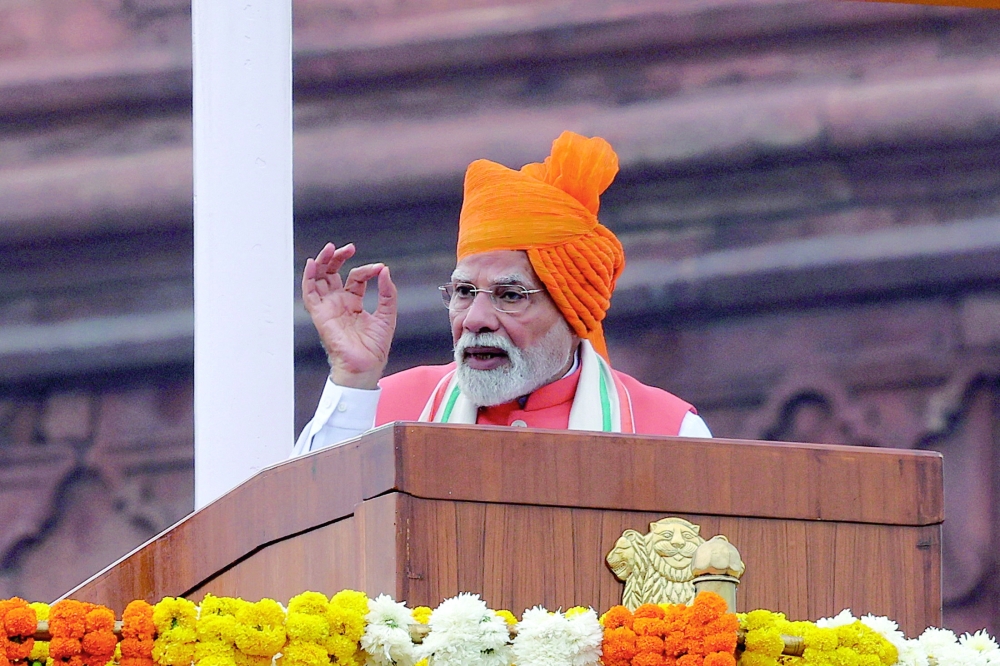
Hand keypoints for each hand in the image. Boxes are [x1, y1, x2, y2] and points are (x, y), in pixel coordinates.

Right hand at [302, 243, 397, 388]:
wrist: (366, 365)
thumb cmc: (375, 347)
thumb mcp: (387, 315)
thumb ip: (387, 292)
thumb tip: (385, 270)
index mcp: (353, 303)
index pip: (356, 278)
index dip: (367, 270)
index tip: (379, 269)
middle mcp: (338, 303)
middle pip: (332, 274)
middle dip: (337, 258)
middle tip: (348, 248)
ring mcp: (328, 308)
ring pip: (318, 279)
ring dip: (321, 262)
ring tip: (329, 249)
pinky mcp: (320, 315)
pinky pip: (309, 294)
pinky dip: (308, 278)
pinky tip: (311, 264)